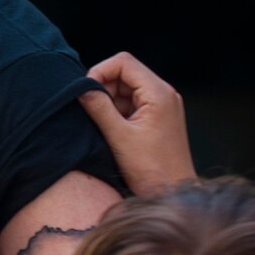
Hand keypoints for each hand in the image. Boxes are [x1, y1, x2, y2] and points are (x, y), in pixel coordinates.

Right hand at [78, 52, 196, 197]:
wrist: (173, 192)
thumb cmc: (152, 169)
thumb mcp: (119, 137)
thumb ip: (99, 108)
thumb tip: (81, 89)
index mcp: (158, 93)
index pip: (123, 62)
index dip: (100, 71)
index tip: (85, 91)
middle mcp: (164, 94)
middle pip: (125, 73)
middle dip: (104, 86)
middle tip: (91, 109)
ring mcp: (162, 106)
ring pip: (127, 88)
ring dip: (109, 100)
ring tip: (102, 123)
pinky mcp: (158, 117)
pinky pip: (133, 103)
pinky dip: (118, 111)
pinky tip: (112, 129)